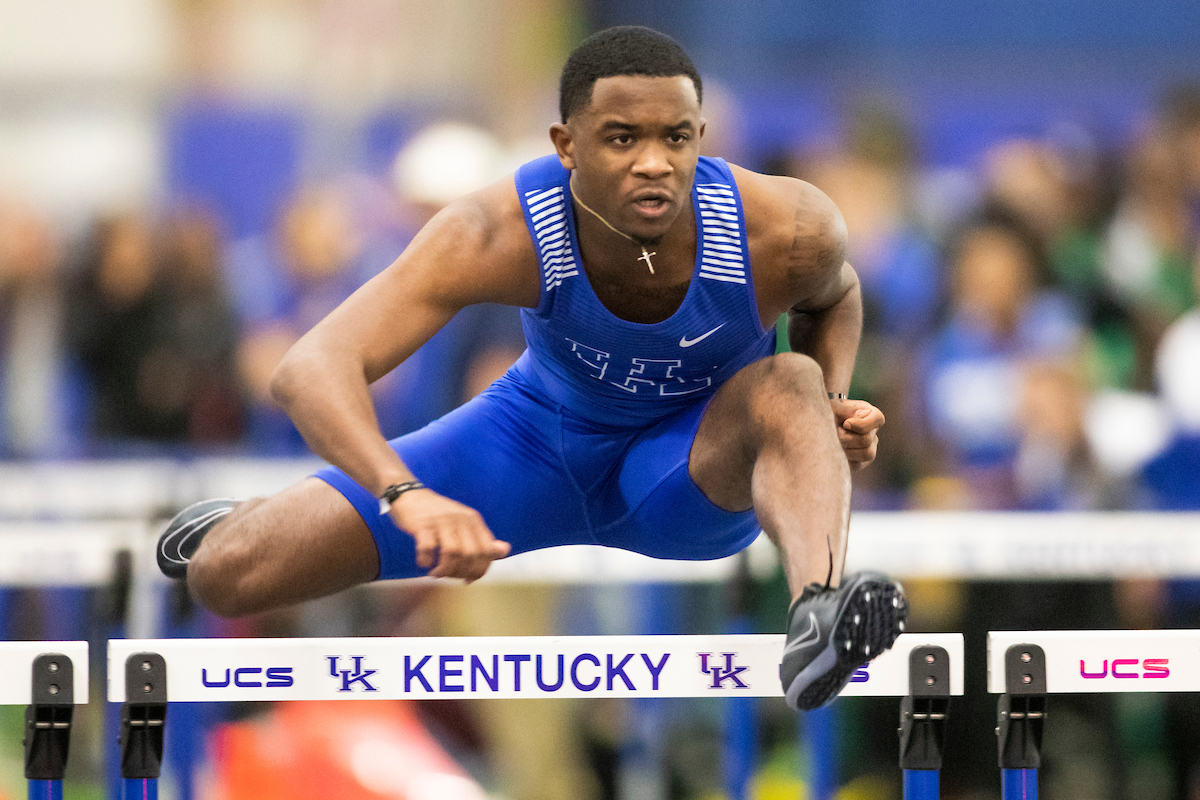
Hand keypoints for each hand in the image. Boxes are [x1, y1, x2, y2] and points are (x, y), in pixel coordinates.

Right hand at [388, 489, 510, 581]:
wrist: (410, 494)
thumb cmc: (439, 514)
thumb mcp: (464, 523)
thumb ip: (483, 538)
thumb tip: (505, 550)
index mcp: (473, 520)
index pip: (487, 550)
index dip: (480, 570)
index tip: (468, 579)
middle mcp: (460, 519)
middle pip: (471, 555)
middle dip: (462, 572)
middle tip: (450, 577)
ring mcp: (441, 521)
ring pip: (453, 553)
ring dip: (445, 570)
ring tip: (436, 573)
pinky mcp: (422, 524)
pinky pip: (427, 548)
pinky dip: (426, 561)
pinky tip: (424, 563)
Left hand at [831, 398, 883, 469]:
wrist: (818, 427)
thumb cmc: (827, 413)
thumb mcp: (835, 407)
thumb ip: (847, 410)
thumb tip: (859, 418)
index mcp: (870, 414)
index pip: (877, 419)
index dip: (861, 424)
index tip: (845, 423)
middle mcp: (873, 431)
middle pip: (866, 440)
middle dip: (846, 438)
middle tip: (835, 433)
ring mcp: (870, 447)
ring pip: (866, 454)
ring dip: (845, 449)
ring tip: (835, 442)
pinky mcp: (861, 462)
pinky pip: (857, 465)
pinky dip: (844, 458)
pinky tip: (837, 450)